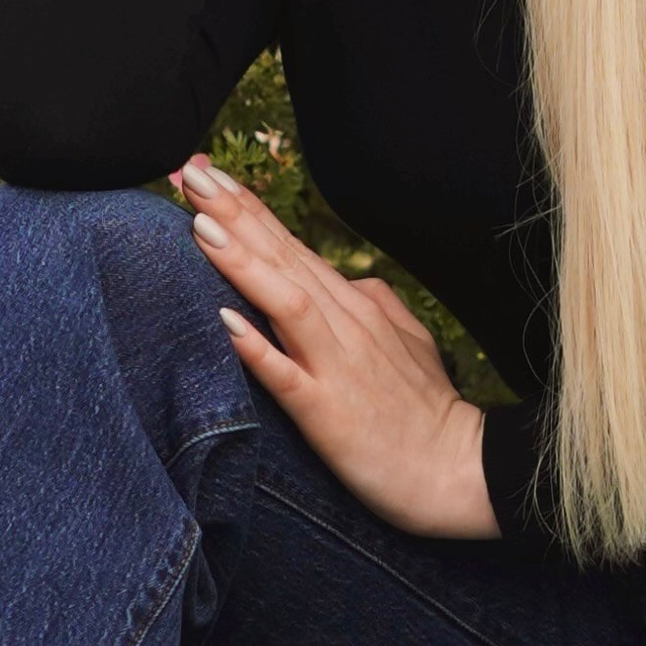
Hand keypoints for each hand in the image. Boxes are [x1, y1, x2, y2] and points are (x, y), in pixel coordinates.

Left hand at [180, 158, 498, 539]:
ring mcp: (337, 366)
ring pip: (285, 301)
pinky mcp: (328, 412)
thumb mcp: (409, 341)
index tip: (203, 173)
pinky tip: (226, 321)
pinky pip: (287, 375)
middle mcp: (345, 324)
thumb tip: (352, 281)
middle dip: (232, 212)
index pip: (291, 245)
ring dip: (242, 262)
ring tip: (200, 225)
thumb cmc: (425, 411)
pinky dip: (257, 346)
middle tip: (187, 174)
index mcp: (356, 306)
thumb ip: (377, 306)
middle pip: (282, 257)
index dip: (246, 207)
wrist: (457, 471)